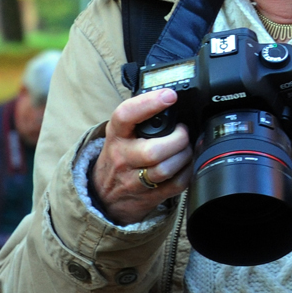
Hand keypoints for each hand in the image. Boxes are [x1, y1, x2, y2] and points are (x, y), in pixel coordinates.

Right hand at [91, 89, 192, 224]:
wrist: (103, 195)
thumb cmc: (120, 156)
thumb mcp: (121, 134)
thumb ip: (141, 118)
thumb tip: (171, 98)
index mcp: (117, 135)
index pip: (126, 115)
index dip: (149, 103)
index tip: (169, 95)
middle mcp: (123, 158)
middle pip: (153, 150)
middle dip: (178, 139)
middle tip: (183, 132)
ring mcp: (134, 180)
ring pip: (166, 169)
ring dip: (185, 155)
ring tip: (186, 148)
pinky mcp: (149, 197)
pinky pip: (176, 184)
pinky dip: (188, 171)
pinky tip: (186, 163)